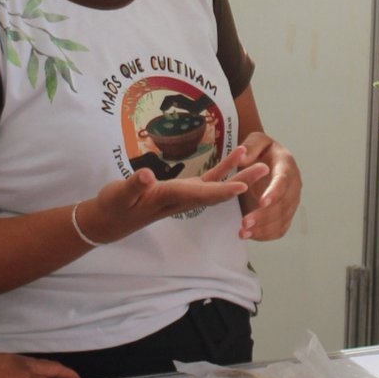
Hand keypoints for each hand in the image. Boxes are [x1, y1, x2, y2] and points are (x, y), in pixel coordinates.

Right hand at [78, 150, 268, 242]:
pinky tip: (237, 156)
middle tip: (267, 170)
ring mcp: (185, 196)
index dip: (222, 191)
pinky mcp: (182, 190)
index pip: (200, 195)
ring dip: (240, 174)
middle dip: (243, 181)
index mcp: (169, 198)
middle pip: (218, 191)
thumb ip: (133, 185)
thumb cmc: (114, 207)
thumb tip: (147, 175)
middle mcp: (183, 199)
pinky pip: (209, 180)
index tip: (244, 187)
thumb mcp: (118, 195)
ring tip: (260, 160)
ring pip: (218, 185)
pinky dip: (224, 169)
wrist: (111, 221)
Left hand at [234, 132, 300, 240]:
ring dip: (263, 229)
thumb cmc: (262, 150)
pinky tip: (250, 236)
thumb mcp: (256, 140)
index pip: (283, 181)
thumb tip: (244, 156)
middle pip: (283, 205)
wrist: (269, 161)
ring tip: (243, 233)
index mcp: (286, 166)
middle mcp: (293, 186)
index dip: (275, 192)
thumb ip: (250, 146)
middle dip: (265, 216)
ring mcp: (291, 202)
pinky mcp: (286, 214)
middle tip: (245, 223)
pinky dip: (266, 235)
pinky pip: (280, 229)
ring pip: (282, 220)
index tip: (262, 202)